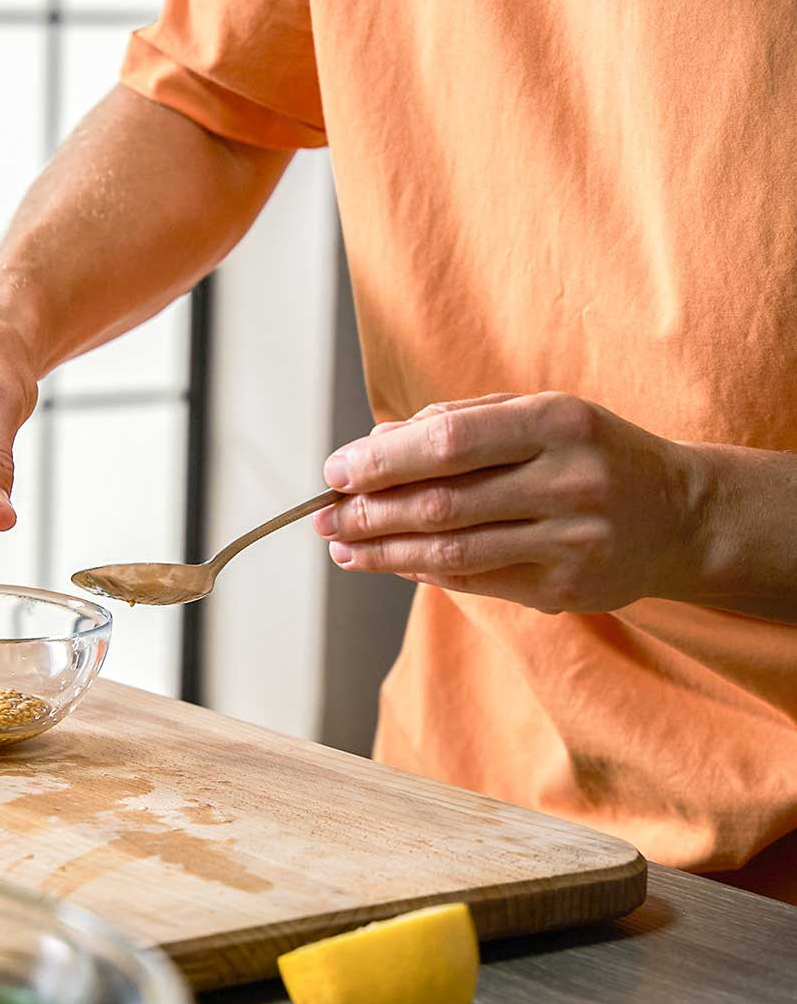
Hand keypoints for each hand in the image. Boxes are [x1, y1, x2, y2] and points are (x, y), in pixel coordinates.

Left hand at [313, 392, 703, 613]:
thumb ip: (459, 419)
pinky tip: (392, 563)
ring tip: (342, 547)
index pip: (447, 441)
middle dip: (368, 512)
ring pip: (451, 551)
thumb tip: (373, 442)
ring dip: (383, 553)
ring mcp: (572, 540)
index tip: (334, 471)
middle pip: (441, 502)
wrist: (681, 515)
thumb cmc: (590, 453)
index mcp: (557, 422)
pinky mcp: (567, 589)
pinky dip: (423, 571)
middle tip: (321, 517)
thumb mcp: (539, 414)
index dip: (381, 460)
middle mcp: (569, 481)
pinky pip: (475, 581)